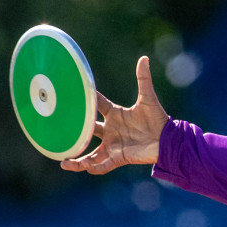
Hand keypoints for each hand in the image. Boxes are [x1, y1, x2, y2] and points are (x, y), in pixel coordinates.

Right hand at [61, 55, 168, 174]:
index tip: (66, 94)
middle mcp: (111, 130)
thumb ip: (143, 79)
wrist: (168, 140)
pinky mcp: (120, 158)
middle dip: (73, 133)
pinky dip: (94, 167)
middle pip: (86, 131)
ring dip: (78, 159)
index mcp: (115, 115)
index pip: (95, 105)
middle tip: (57, 131)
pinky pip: (104, 165)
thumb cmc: (158, 119)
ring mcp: (114, 145)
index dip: (83, 101)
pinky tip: (84, 168)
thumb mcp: (148, 99)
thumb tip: (144, 58)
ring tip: (64, 161)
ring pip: (91, 154)